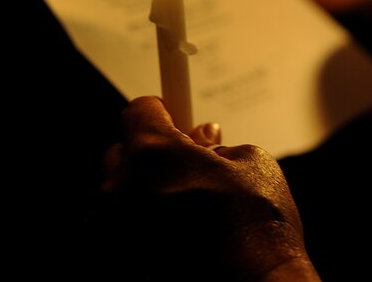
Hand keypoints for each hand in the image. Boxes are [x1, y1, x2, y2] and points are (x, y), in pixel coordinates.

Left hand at [98, 96, 320, 281]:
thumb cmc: (259, 232)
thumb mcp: (252, 165)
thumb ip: (217, 146)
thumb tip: (204, 140)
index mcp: (154, 153)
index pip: (138, 110)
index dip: (160, 113)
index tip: (172, 118)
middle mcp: (121, 190)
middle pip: (121, 155)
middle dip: (148, 158)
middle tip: (183, 172)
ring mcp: (112, 230)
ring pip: (118, 199)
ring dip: (142, 199)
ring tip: (184, 216)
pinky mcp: (115, 261)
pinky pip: (119, 234)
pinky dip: (141, 233)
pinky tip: (176, 242)